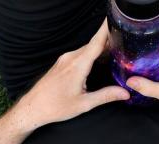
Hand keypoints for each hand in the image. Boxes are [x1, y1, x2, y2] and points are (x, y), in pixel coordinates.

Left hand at [11, 20, 129, 132]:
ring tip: (115, 52)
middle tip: (124, 43)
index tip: (115, 20)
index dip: (107, 30)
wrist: (33, 108)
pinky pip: (80, 54)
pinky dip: (91, 55)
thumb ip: (106, 96)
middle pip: (94, 44)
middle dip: (108, 41)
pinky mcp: (62, 63)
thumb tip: (124, 93)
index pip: (97, 42)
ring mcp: (65, 59)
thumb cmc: (55, 107)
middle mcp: (71, 58)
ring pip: (87, 49)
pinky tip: (98, 61)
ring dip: (100, 49)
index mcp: (78, 65)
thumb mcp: (84, 104)